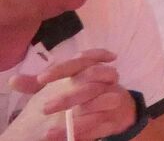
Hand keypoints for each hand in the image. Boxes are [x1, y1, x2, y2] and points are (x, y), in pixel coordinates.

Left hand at [6, 50, 135, 140]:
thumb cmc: (84, 94)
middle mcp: (106, 79)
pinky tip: (67, 139)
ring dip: (78, 117)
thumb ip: (37, 85)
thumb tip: (14, 81)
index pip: (81, 61)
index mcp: (91, 67)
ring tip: (48, 133)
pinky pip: (100, 124)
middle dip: (70, 94)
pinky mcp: (114, 117)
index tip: (41, 79)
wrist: (117, 109)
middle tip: (43, 109)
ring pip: (102, 101)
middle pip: (95, 78)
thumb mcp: (60, 87)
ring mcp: (113, 96)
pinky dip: (82, 132)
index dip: (62, 68)